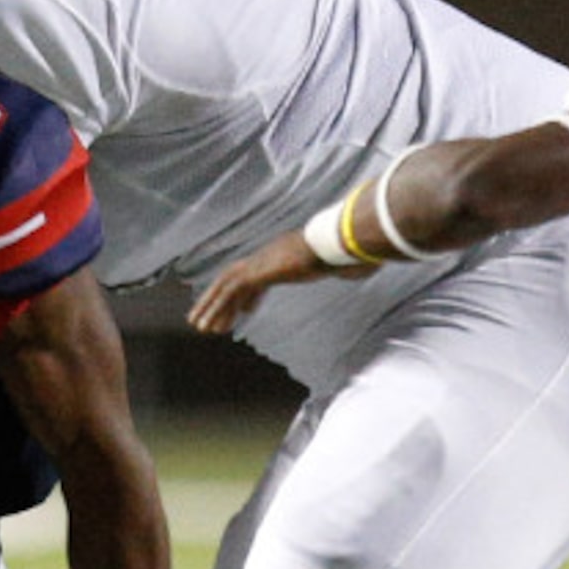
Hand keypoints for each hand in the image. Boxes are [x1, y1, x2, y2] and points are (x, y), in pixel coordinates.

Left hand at [185, 230, 366, 336]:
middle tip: (205, 319)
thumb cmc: (347, 250)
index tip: (242, 310)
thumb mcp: (347, 260)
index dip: (248, 294)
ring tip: (200, 328)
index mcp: (284, 254)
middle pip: (234, 278)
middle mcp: (268, 256)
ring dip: (211, 307)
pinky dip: (218, 308)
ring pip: (226, 286)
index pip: (258, 274)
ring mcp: (262, 261)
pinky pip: (232, 292)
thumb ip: (349, 265)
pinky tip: (211, 325)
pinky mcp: (260, 271)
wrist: (340, 240)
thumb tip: (369, 267)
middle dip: (217, 299)